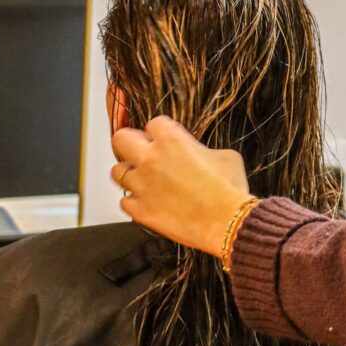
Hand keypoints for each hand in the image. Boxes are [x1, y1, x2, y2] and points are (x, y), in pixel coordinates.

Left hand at [111, 116, 250, 257]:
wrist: (227, 223)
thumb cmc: (229, 190)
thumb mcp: (224, 156)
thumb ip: (201, 149)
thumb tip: (197, 154)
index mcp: (171, 140)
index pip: (153, 123)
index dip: (160, 131)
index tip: (164, 138)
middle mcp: (150, 159)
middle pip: (121, 139)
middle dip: (130, 143)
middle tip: (140, 151)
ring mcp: (142, 185)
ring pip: (117, 171)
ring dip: (129, 173)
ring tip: (143, 178)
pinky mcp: (140, 210)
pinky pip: (125, 201)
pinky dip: (134, 201)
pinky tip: (147, 201)